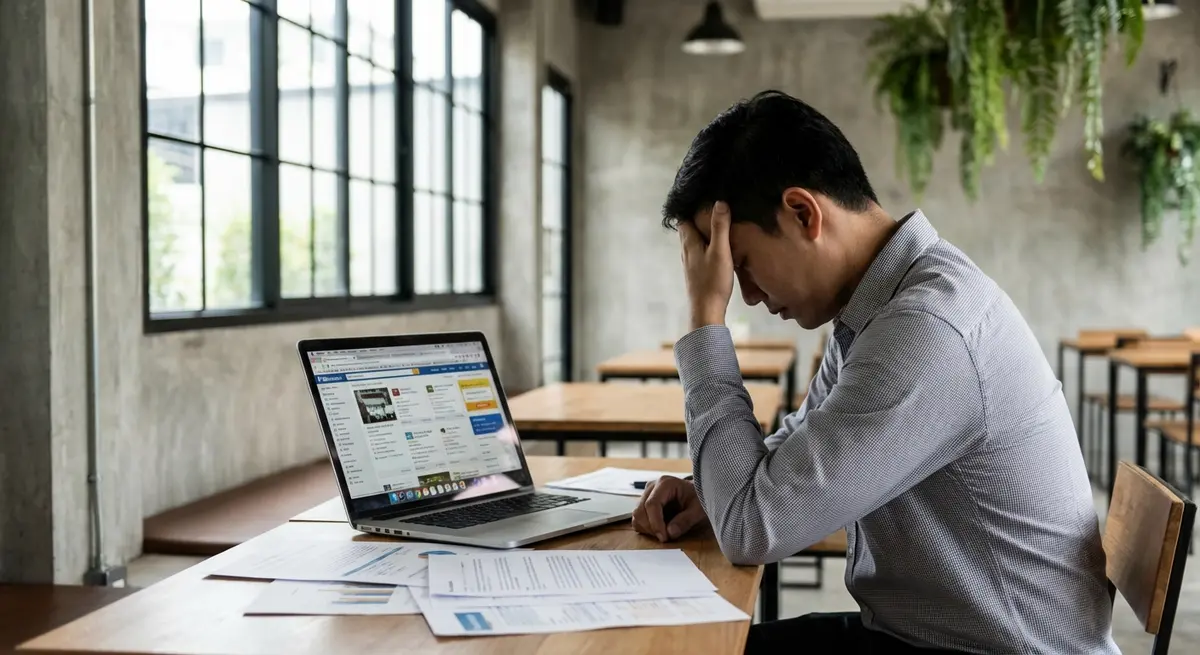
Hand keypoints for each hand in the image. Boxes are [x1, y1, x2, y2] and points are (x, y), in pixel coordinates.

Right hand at [632, 476, 708, 541]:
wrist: (697, 494)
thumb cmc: (699, 498)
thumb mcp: (698, 509)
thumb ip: (686, 520)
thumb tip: (670, 532)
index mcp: (665, 483)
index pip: (652, 504)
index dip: (655, 523)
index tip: (664, 537)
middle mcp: (652, 487)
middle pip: (640, 511)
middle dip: (652, 528)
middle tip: (666, 537)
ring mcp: (646, 495)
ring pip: (636, 516)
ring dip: (648, 529)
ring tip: (664, 532)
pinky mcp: (643, 503)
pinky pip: (637, 519)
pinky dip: (645, 528)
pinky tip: (659, 529)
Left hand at [679, 201, 733, 329]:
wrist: (706, 310)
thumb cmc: (713, 281)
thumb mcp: (720, 251)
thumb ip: (720, 227)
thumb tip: (719, 202)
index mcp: (689, 243)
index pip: (683, 218)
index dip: (690, 208)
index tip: (701, 199)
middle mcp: (686, 251)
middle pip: (688, 229)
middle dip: (697, 218)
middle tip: (712, 208)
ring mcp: (690, 263)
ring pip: (694, 241)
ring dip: (703, 232)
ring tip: (717, 224)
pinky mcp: (697, 272)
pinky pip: (699, 252)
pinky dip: (706, 245)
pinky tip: (717, 247)